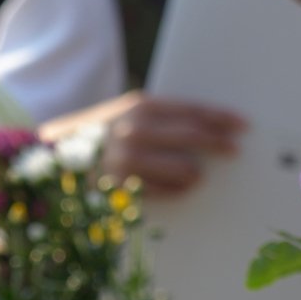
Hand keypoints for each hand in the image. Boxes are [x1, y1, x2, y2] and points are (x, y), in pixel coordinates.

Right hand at [61, 92, 245, 194]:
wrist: (57, 154)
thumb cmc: (104, 133)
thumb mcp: (130, 114)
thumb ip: (164, 118)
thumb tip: (209, 127)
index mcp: (140, 107)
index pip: (193, 111)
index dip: (222, 118)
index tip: (243, 125)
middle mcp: (135, 130)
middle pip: (194, 136)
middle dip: (220, 144)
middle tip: (235, 150)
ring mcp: (129, 160)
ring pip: (186, 170)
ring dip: (196, 174)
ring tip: (196, 175)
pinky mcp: (124, 187)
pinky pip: (169, 192)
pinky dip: (178, 190)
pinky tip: (178, 188)